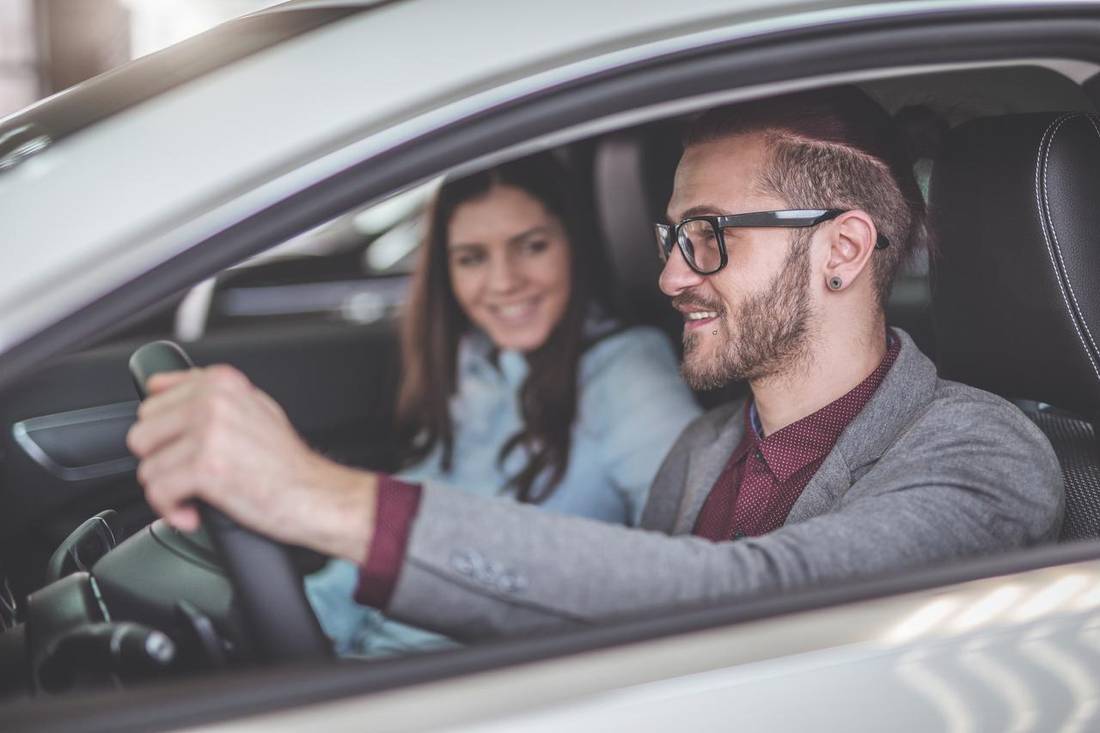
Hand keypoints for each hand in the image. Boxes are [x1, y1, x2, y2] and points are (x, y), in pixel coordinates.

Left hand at [126, 365, 375, 563]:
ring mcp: (209, 432)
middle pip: (142, 433)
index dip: (166, 436)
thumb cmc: (288, 462)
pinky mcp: (205, 467)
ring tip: (197, 496)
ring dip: (168, 491)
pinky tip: (194, 513)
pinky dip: (172, 511)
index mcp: (221, 382)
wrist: (315, 495)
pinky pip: (157, 492)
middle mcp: (213, 400)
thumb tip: (160, 385)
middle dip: (162, 462)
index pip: (153, 400)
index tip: (184, 451)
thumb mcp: (253, 407)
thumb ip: (208, 393)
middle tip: (190, 476)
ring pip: (147, 467)